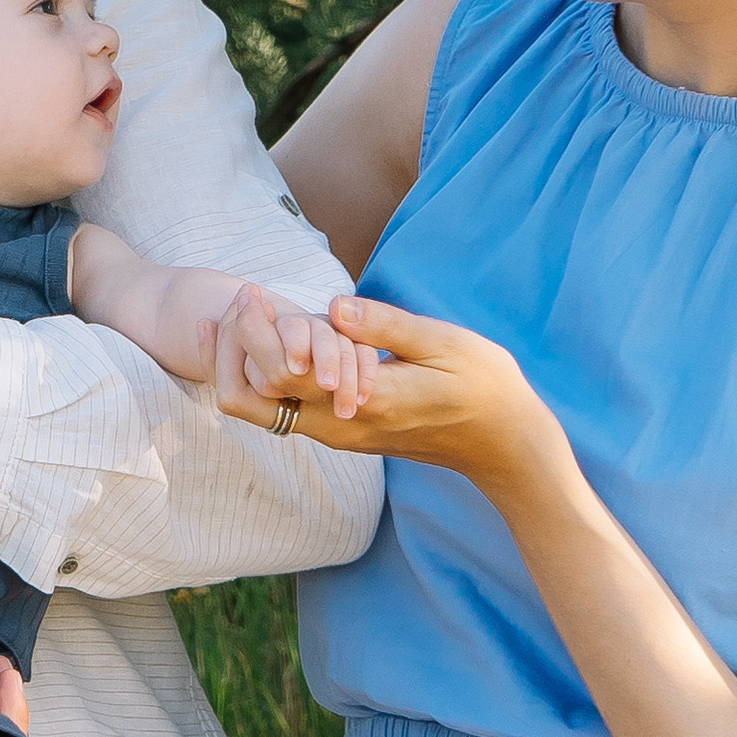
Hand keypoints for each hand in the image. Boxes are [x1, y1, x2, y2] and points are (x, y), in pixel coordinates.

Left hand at [216, 291, 564, 491]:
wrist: (503, 444)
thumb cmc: (482, 385)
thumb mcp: (442, 344)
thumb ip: (385, 326)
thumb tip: (333, 306)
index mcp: (364, 400)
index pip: (283, 371)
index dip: (254, 332)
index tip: (251, 292)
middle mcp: (341, 426)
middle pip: (255, 398)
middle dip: (234, 348)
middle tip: (240, 298)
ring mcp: (340, 434)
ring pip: (265, 409)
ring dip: (247, 363)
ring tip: (245, 314)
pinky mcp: (345, 432)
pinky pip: (287, 411)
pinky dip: (268, 375)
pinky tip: (267, 342)